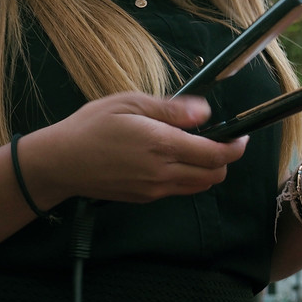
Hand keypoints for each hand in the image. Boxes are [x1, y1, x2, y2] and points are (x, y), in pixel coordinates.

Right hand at [27, 92, 247, 206]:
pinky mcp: (145, 198)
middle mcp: (162, 172)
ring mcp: (154, 189)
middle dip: (225, 160)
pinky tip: (173, 160)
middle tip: (221, 141)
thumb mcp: (130, 103)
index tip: (241, 136)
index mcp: (162, 145)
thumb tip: (205, 112)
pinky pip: (179, 190)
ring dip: (208, 170)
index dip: (236, 147)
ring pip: (199, 186)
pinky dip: (188, 178)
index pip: (215, 154)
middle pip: (214, 175)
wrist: (60, 163)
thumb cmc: (92, 126)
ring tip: (197, 149)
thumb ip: (172, 109)